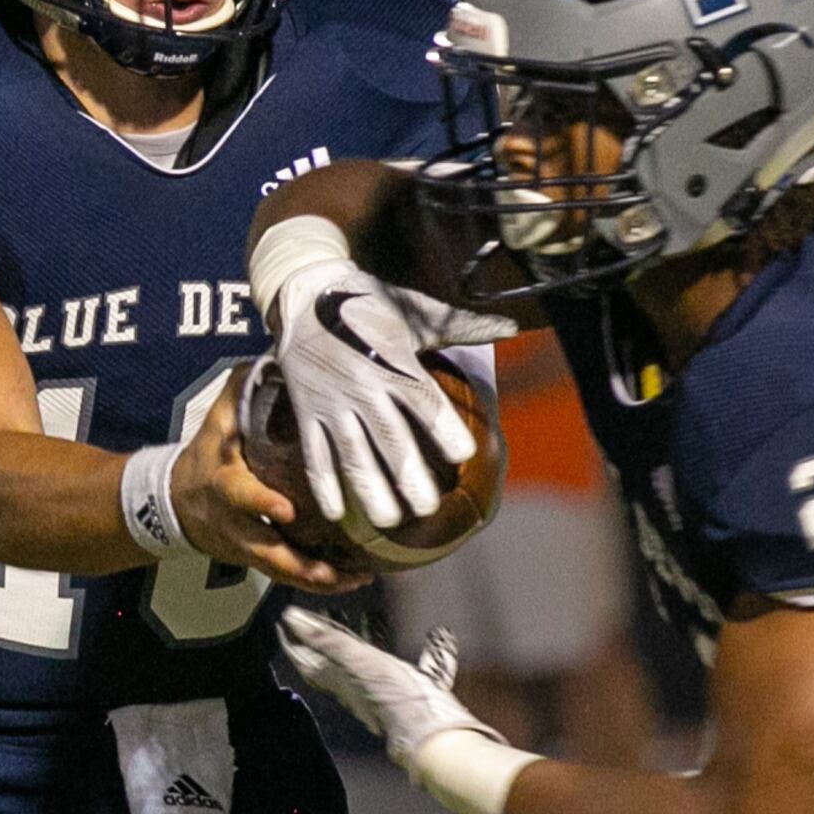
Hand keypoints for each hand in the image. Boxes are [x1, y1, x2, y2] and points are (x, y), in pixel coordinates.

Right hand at [176, 377, 367, 594]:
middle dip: (301, 564)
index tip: (286, 509)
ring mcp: (247, 546)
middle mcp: (236, 524)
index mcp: (225, 486)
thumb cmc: (206, 455)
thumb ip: (241, 388)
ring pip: (282, 571)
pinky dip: (322, 581)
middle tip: (337, 570)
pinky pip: (290, 575)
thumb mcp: (216, 419)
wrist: (174, 503)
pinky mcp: (258, 559)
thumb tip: (278, 355)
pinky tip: (355, 579)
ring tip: (359, 579)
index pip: (240, 495)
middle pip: (267, 551)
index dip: (261, 502)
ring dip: (320, 579)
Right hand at [265, 255, 509, 527]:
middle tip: (428, 507)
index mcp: (393, 362)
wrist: (303, 293)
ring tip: (390, 520)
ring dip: (370, 490)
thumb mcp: (413, 311)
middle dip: (408, 475)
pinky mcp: (306, 412)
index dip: (442, 427)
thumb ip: (460, 326)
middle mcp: (363, 386)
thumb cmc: (367, 303)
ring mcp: (332, 403)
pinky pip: (314, 453)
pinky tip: (339, 514)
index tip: (464, 455)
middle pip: (389, 437)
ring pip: (352, 453)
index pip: (422, 399)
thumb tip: (509, 325)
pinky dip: (324, 485)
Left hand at [278, 610, 500, 771]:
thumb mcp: (358, 661)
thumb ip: (327, 640)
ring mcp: (382, 692)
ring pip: (366, 663)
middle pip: (331, 659)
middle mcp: (356, 686)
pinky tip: (435, 640)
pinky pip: (409, 669)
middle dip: (322, 637)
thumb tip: (293, 619)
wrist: (434, 735)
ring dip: (361, 643)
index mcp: (340, 679)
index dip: (293, 639)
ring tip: (362, 622)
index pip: (306, 657)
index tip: (284, 620)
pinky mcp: (410, 694)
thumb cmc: (396, 699)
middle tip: (316, 617)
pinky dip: (417, 651)